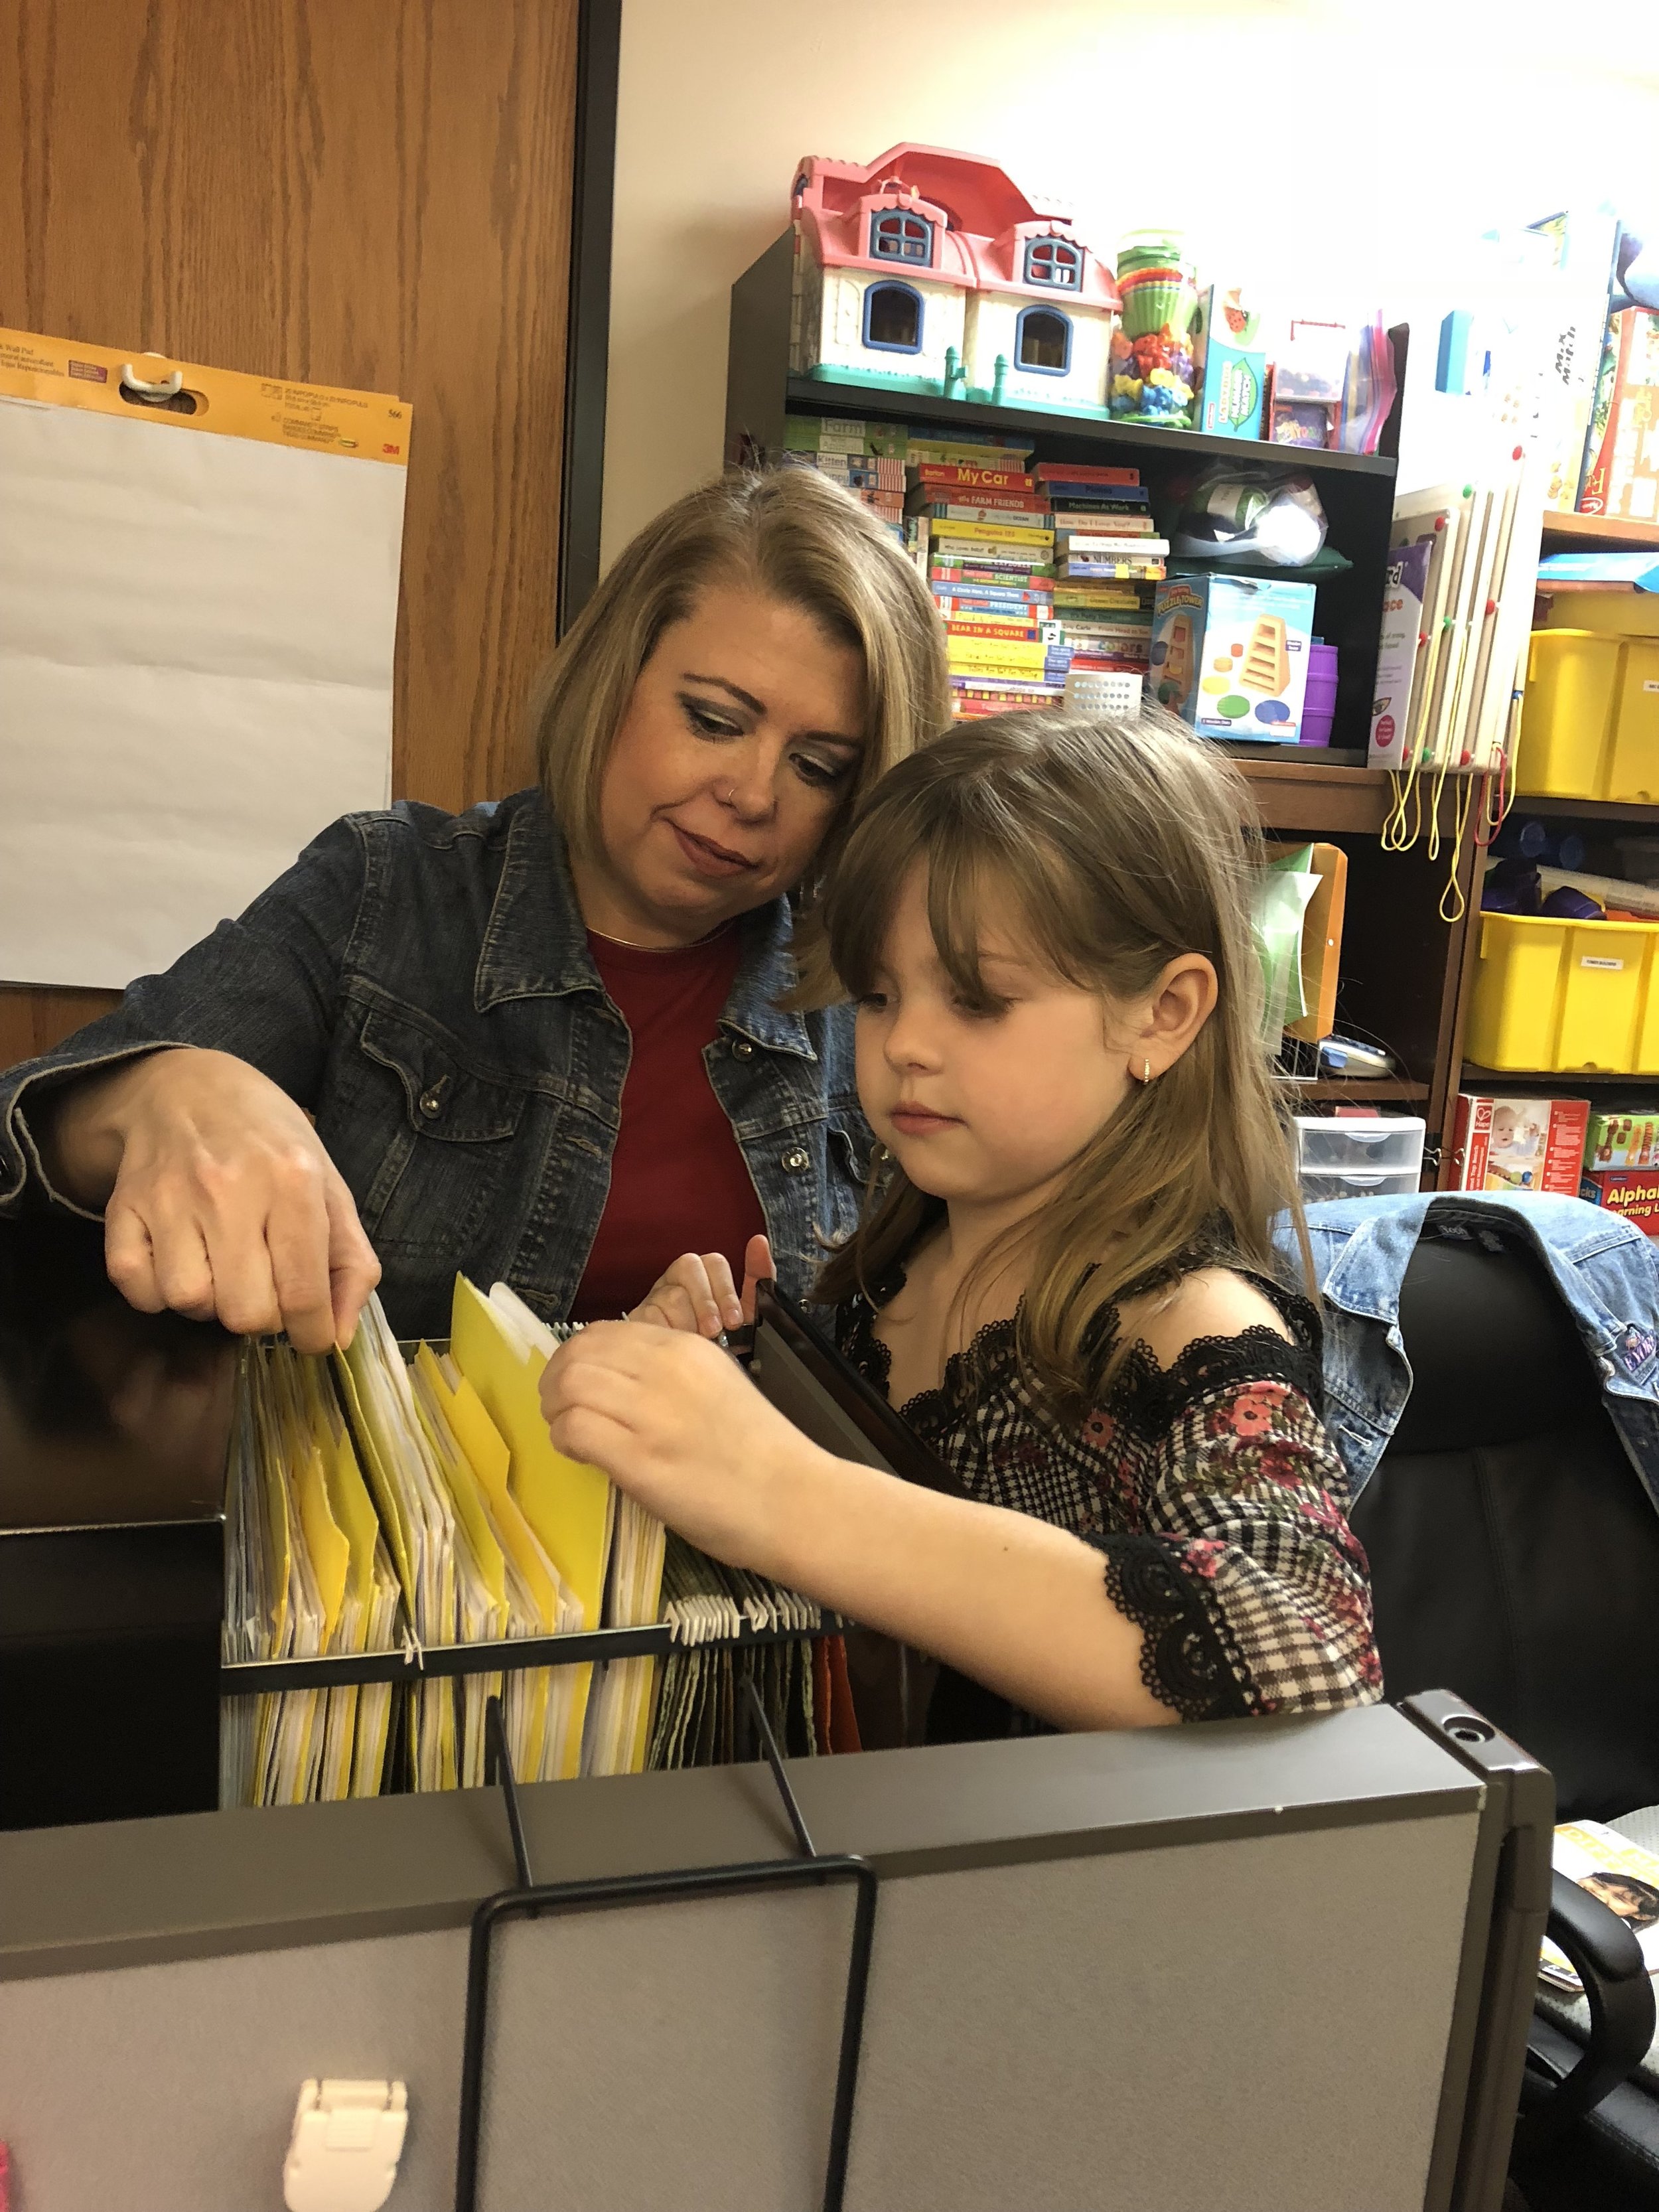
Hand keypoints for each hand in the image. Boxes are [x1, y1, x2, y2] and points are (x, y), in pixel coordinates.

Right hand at [38, 1047, 379, 1351]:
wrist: (189, 1090)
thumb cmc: (271, 1145)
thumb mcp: (329, 1188)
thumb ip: (350, 1262)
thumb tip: (339, 1336)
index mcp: (293, 1181)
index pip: (303, 1293)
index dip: (313, 1333)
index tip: (313, 1336)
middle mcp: (228, 1188)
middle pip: (245, 1312)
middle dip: (263, 1316)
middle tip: (265, 1286)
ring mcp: (169, 1197)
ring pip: (188, 1303)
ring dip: (210, 1303)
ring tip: (222, 1269)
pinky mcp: (122, 1207)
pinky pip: (136, 1288)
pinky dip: (157, 1293)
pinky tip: (180, 1262)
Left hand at [538, 1319, 820, 1569]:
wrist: (796, 1501)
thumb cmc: (762, 1456)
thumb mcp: (720, 1388)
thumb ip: (671, 1379)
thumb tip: (619, 1390)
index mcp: (686, 1348)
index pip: (603, 1332)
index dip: (578, 1360)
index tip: (582, 1390)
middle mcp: (665, 1368)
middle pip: (578, 1352)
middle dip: (557, 1383)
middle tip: (563, 1413)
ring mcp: (651, 1412)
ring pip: (569, 1384)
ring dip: (556, 1410)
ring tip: (571, 1435)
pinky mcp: (640, 1459)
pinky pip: (574, 1427)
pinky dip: (565, 1440)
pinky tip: (583, 1456)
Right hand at [631, 1232, 772, 1335]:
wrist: (696, 1374)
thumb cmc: (723, 1339)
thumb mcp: (748, 1313)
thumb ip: (758, 1278)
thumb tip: (759, 1242)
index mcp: (705, 1274)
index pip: (714, 1262)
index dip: (726, 1290)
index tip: (735, 1320)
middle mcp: (678, 1278)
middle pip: (688, 1266)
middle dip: (706, 1303)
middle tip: (715, 1331)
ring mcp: (656, 1294)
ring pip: (670, 1293)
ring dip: (688, 1322)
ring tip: (696, 1342)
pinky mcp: (639, 1316)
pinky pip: (650, 1316)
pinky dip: (667, 1332)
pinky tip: (676, 1344)